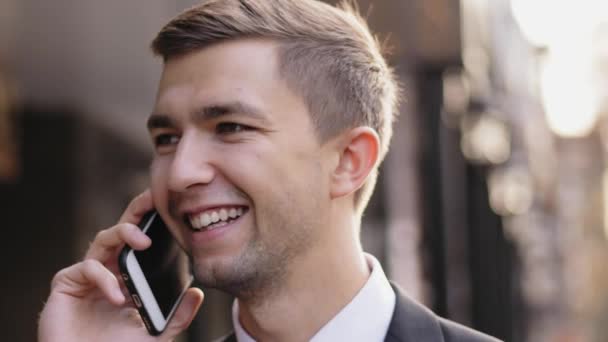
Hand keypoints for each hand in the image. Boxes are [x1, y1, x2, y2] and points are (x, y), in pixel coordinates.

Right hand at [38, 190, 203, 341]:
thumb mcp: (155, 333)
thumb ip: (176, 316)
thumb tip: (197, 293)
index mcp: (127, 277)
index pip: (140, 242)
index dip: (152, 222)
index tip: (171, 206)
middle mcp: (106, 271)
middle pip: (121, 229)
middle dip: (137, 210)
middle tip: (154, 198)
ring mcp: (85, 276)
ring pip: (103, 238)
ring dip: (124, 234)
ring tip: (144, 242)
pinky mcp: (65, 284)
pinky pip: (87, 268)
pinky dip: (105, 278)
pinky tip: (117, 297)